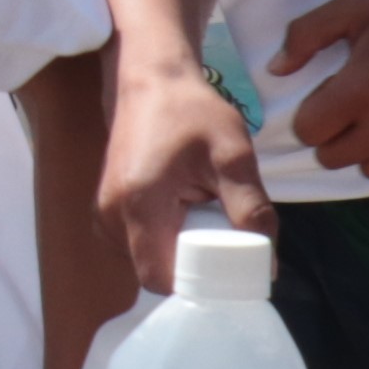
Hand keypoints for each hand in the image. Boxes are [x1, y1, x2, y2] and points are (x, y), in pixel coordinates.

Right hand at [96, 51, 270, 289]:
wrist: (152, 82)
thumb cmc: (193, 114)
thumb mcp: (234, 157)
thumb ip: (251, 210)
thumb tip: (264, 266)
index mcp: (138, 208)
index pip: (161, 279)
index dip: (197, 287)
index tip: (230, 277)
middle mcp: (110, 218)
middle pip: (154, 271)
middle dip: (194, 269)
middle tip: (229, 243)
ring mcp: (104, 214)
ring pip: (146, 259)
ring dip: (181, 252)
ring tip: (209, 219)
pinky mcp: (107, 209)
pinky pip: (138, 243)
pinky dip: (166, 239)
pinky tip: (188, 213)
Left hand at [278, 0, 368, 181]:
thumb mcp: (354, 8)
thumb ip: (306, 34)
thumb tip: (277, 69)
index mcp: (362, 89)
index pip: (309, 131)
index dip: (311, 114)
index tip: (330, 91)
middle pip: (334, 157)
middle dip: (332, 135)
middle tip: (352, 105)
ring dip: (364, 149)